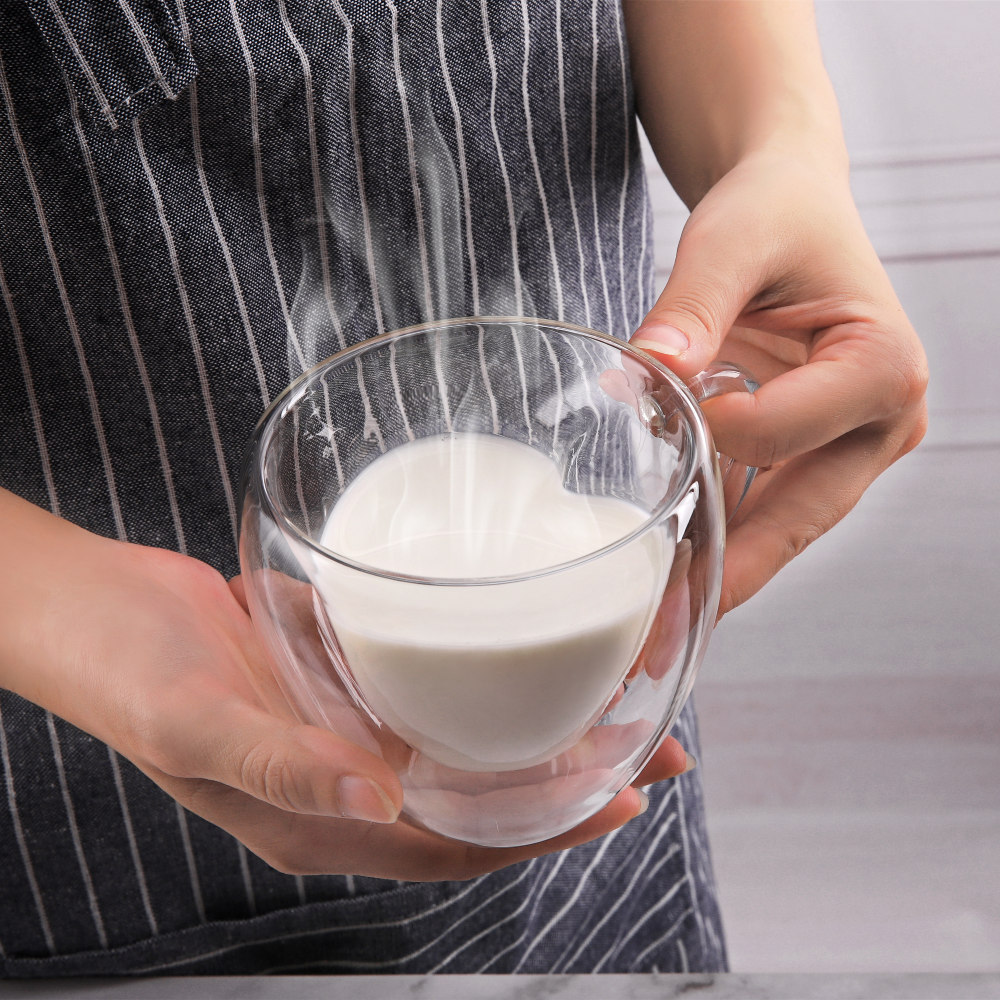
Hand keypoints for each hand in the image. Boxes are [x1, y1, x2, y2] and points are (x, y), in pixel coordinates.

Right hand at [0, 489, 689, 879]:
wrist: (98, 611)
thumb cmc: (129, 677)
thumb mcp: (202, 726)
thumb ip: (287, 767)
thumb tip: (381, 804)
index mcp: (326, 819)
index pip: (458, 846)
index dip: (542, 833)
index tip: (621, 798)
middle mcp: (353, 781)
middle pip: (482, 796)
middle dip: (571, 778)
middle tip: (653, 739)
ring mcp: (353, 727)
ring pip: (467, 740)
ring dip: (541, 722)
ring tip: (614, 688)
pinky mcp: (346, 674)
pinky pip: (432, 683)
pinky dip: (487, 673)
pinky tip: (528, 643)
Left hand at [630, 148, 927, 614]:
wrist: (788, 213)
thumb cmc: (775, 216)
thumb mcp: (731, 238)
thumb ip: (692, 304)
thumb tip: (648, 371)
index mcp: (879, 369)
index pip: (777, 436)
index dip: (705, 438)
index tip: (651, 415)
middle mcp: (880, 424)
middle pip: (794, 521)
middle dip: (722, 580)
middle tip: (657, 642)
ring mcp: (849, 450)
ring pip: (778, 533)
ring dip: (718, 580)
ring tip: (656, 634)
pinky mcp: (812, 459)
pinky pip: (763, 514)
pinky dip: (719, 546)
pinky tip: (673, 582)